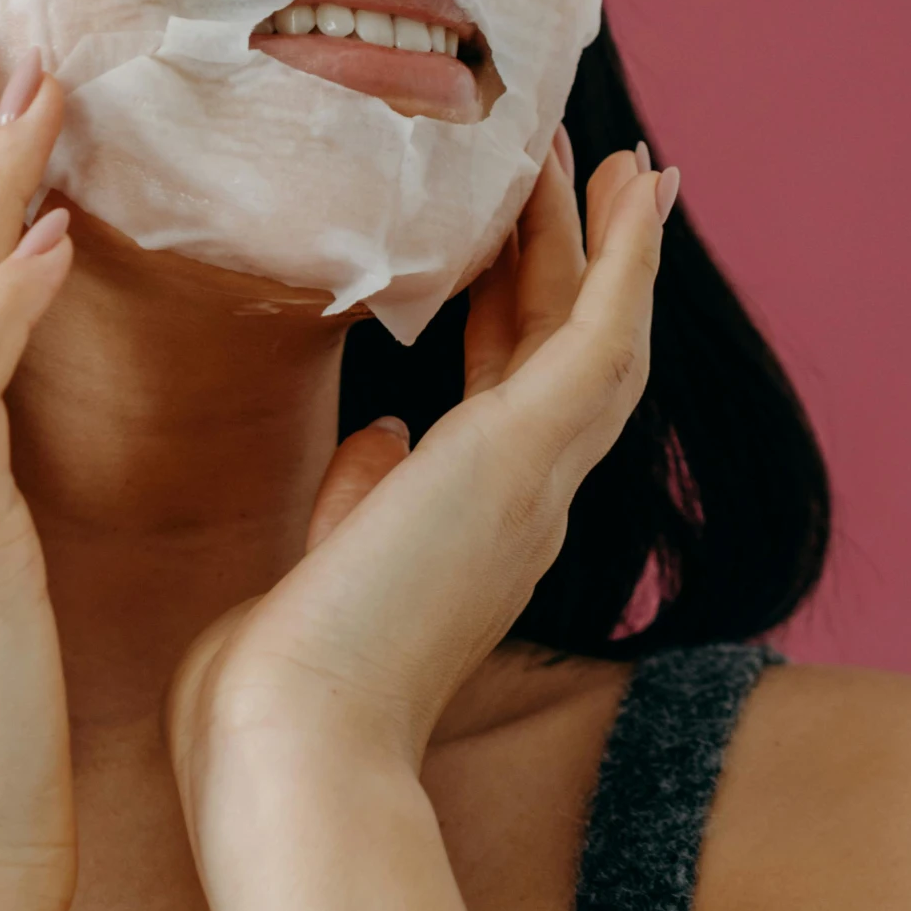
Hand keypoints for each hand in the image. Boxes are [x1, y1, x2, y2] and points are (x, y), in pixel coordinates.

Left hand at [167, 142, 672, 840]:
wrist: (289, 751)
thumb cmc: (278, 688)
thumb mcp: (322, 567)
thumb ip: (357, 499)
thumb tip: (382, 435)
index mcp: (472, 532)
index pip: (506, 398)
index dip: (518, 314)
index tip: (512, 252)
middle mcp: (523, 506)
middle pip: (563, 354)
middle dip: (572, 260)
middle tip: (582, 173)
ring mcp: (534, 482)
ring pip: (595, 335)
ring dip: (604, 242)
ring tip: (605, 158)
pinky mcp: (524, 457)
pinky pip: (601, 336)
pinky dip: (625, 261)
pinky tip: (632, 191)